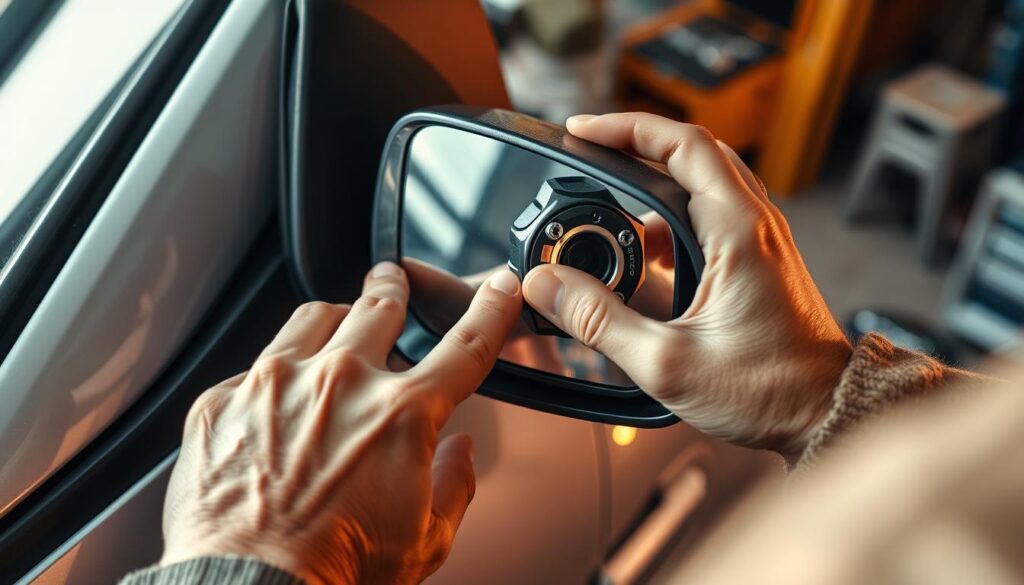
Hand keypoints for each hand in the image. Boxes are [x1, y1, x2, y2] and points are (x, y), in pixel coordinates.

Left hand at [160, 262, 522, 583]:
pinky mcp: (223, 400)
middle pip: (379, 306)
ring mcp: (274, 383)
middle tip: (393, 281)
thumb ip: (454, 485)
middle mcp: (340, 383)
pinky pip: (255, 363)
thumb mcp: (426, 541)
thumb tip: (459, 452)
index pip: (465, 345)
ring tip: (335, 326)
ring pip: (314, 316)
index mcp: (401, 415)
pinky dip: (274, 374)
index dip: (490, 308)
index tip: (498, 287)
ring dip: (334, 319)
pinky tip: (277, 399)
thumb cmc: (335, 572)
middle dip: (393, 287)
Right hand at [522, 113, 851, 459]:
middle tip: (586, 154)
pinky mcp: (758, 261)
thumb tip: (546, 285)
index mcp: (738, 231)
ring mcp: (760, 240)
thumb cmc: (768, 391)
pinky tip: (645, 250)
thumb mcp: (665, 362)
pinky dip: (671, 216)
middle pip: (691, 153)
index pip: (682, 145)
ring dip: (654, 181)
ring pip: (703, 181)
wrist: (824, 414)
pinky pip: (711, 214)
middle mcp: (755, 223)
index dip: (625, 128)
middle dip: (633, 147)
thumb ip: (597, 320)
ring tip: (608, 202)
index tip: (582, 130)